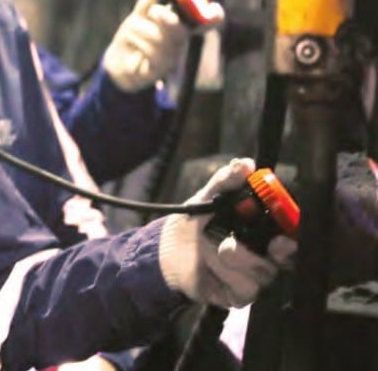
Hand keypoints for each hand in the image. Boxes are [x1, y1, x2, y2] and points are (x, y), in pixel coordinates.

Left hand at [102, 0, 224, 91]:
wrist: (118, 60)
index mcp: (180, 27)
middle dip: (166, 17)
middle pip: (181, 30)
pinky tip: (130, 42)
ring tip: (131, 30)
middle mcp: (180, 44)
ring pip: (158, 39)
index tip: (214, 9)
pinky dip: (136, 41)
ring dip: (139, 28)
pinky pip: (150, 53)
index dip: (212, 16)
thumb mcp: (140, 13)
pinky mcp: (157, 71)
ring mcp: (170, 59)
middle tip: (152, 11)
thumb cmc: (135, 35)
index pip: (204, 22)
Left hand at [159, 158, 296, 307]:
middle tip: (271, 245)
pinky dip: (227, 276)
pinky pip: (245, 290)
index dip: (294, 234)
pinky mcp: (239, 295)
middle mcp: (264, 254)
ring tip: (217, 248)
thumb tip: (245, 164)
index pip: (291, 232)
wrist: (165, 251)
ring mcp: (253, 277)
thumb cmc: (193, 221)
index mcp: (262, 229)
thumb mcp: (206, 197)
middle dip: (280, 252)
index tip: (287, 233)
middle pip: (286, 258)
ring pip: (264, 273)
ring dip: (238, 258)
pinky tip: (212, 267)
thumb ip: (225, 181)